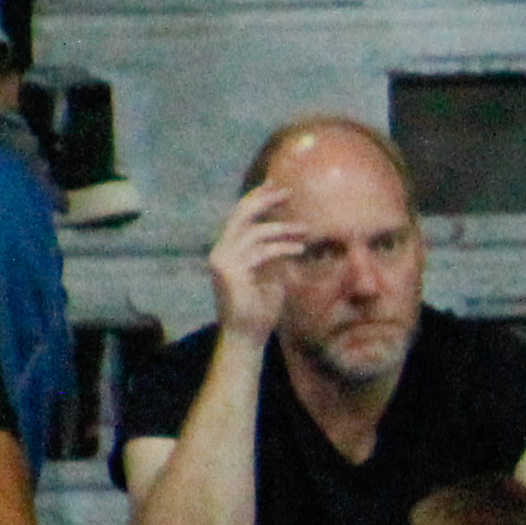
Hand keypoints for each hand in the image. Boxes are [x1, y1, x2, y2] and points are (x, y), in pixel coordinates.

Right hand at [205, 180, 305, 340]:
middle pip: (241, 215)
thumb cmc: (259, 311)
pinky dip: (282, 248)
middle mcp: (220, 251)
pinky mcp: (231, 271)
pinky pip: (262, 252)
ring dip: (282, 229)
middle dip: (264, 200)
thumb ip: (273, 255)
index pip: (239, 217)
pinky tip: (299, 249)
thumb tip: (290, 237)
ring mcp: (223, 260)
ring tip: (305, 229)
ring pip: (255, 232)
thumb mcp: (270, 276)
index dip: (256, 199)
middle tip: (288, 193)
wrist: (246, 337)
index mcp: (226, 250)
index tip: (275, 187)